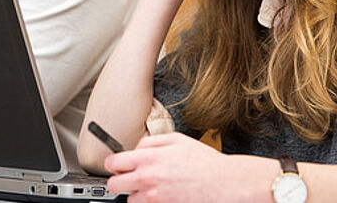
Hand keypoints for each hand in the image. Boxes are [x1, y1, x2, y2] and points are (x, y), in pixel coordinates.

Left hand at [104, 133, 273, 202]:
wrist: (223, 183)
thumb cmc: (203, 161)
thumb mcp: (177, 140)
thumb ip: (151, 142)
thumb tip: (136, 148)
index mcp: (149, 158)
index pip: (113, 162)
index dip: (113, 163)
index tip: (116, 164)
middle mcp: (148, 178)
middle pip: (114, 185)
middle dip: (119, 181)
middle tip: (127, 178)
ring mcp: (154, 197)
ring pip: (129, 200)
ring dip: (136, 193)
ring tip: (150, 186)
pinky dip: (148, 202)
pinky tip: (159, 194)